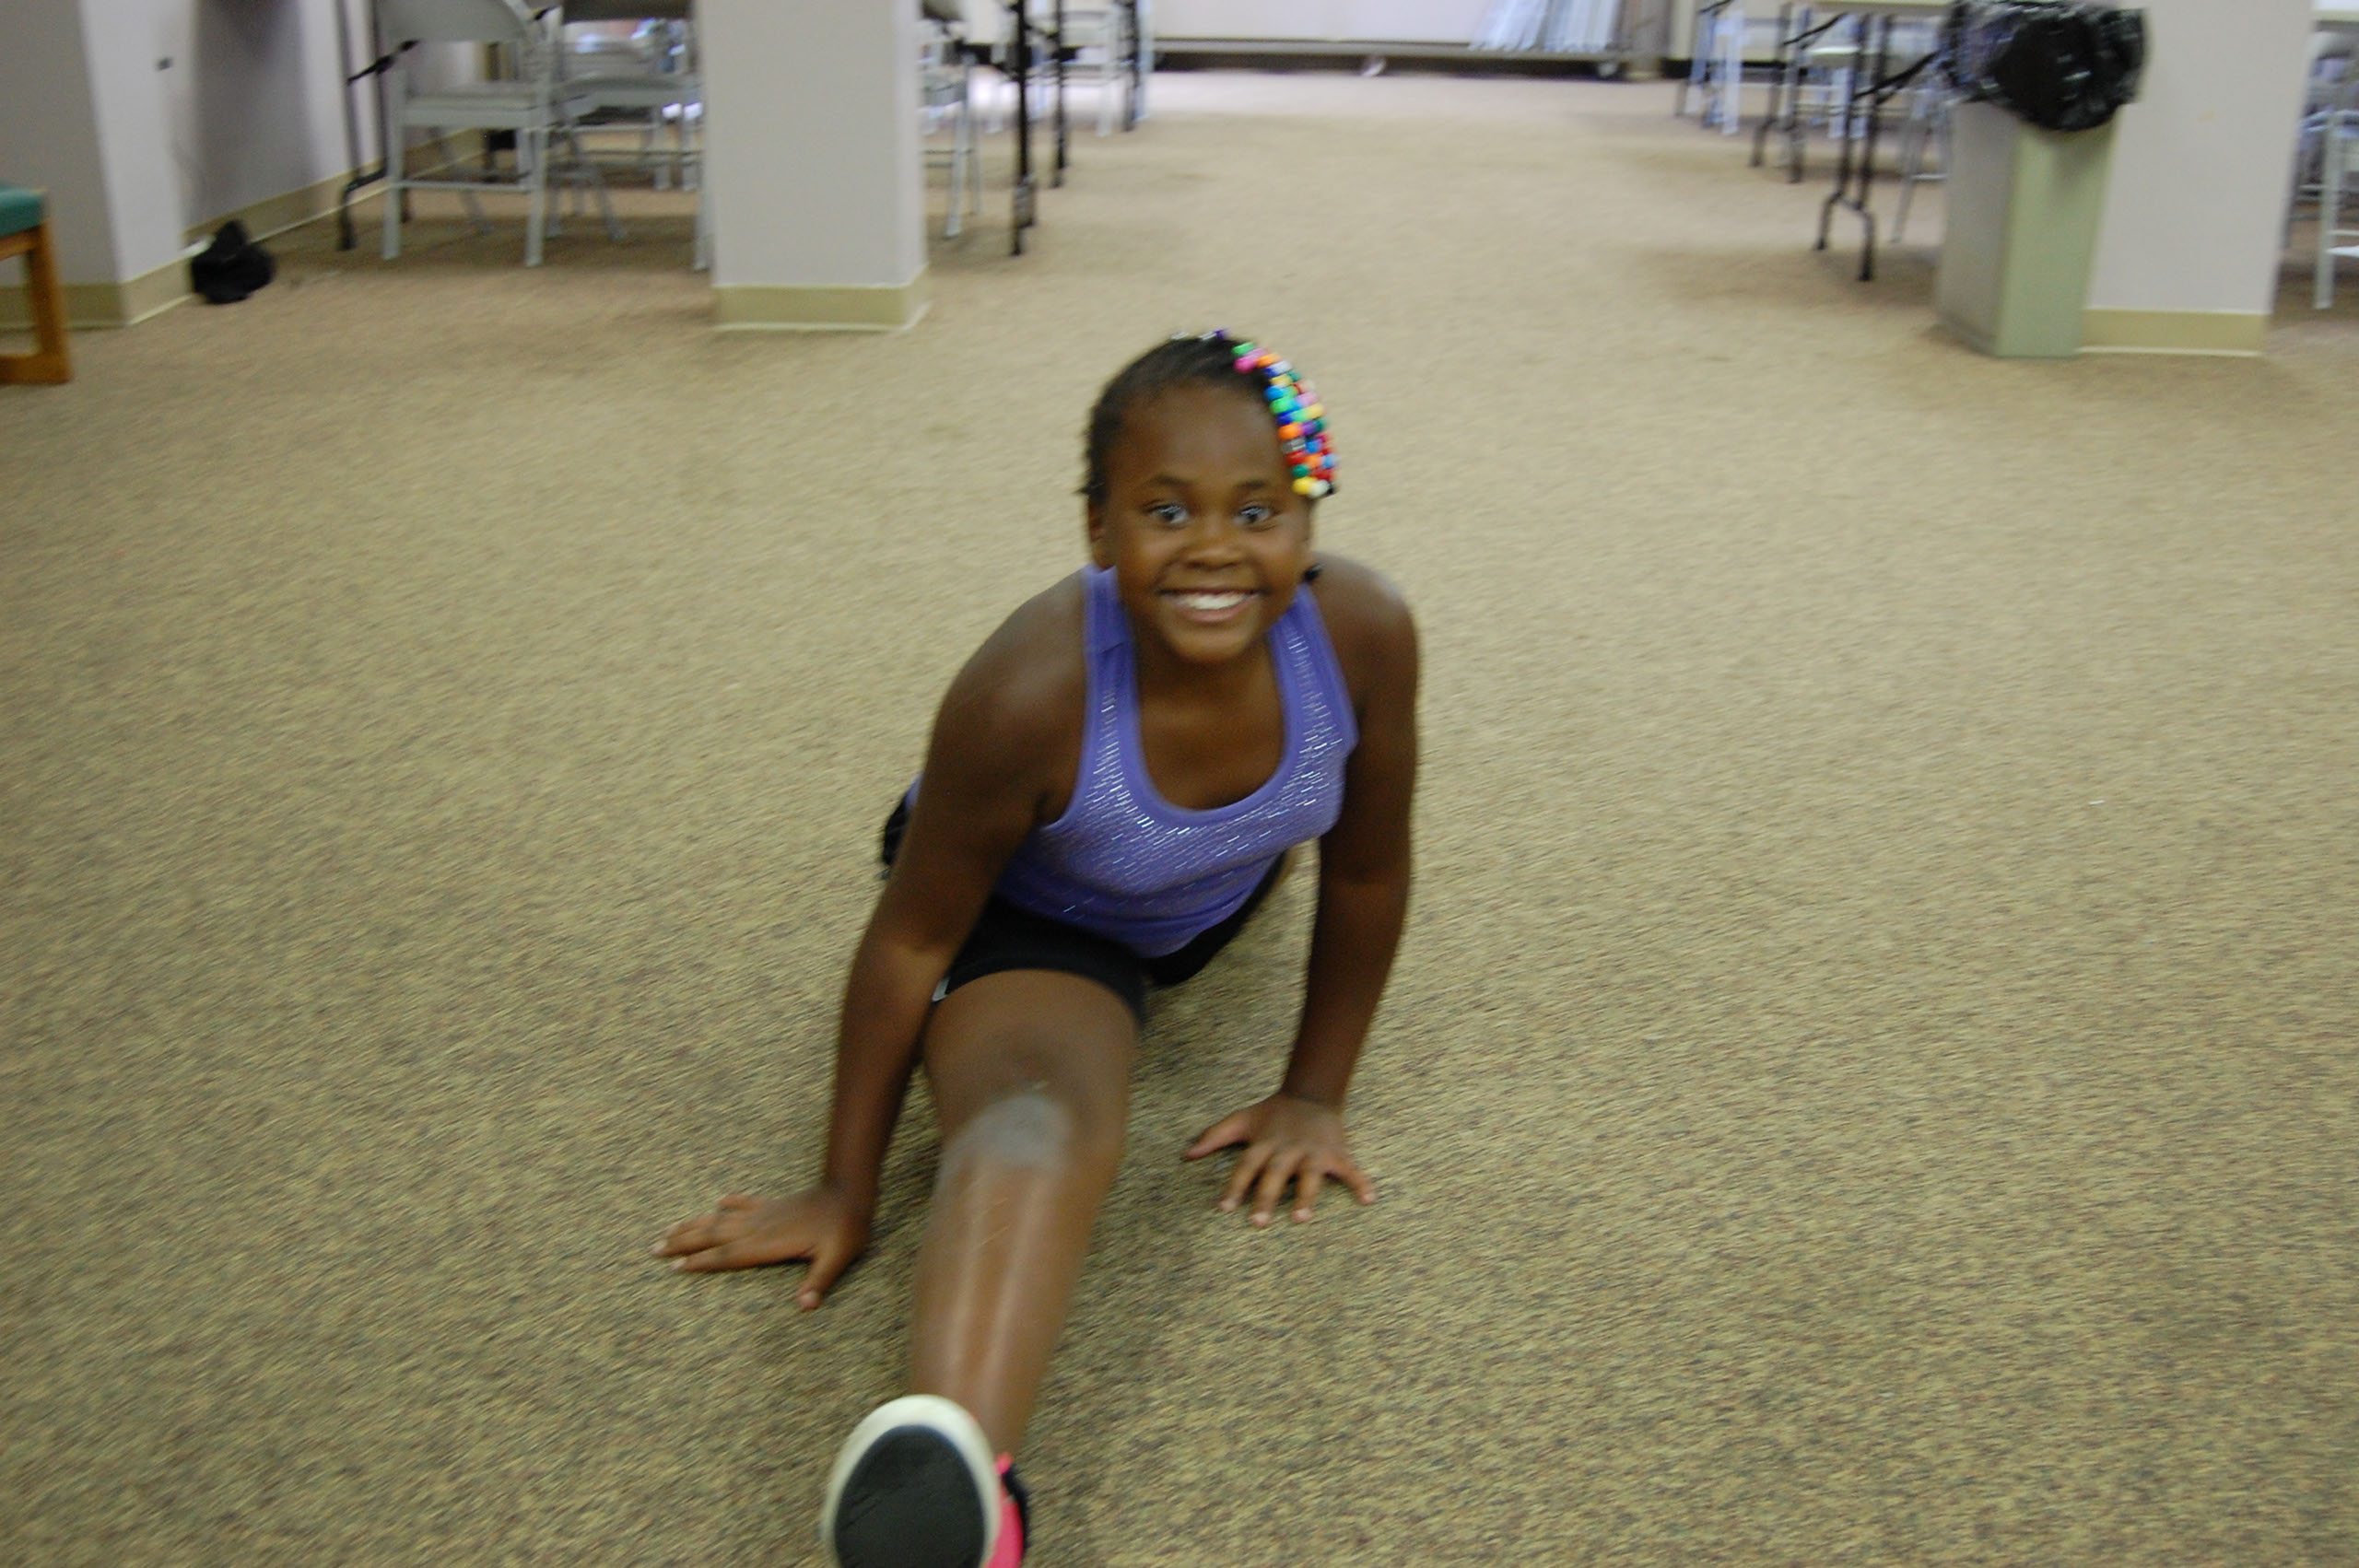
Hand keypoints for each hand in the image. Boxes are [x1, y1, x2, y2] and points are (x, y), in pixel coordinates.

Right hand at [652, 1186, 870, 1309]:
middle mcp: (760, 1227)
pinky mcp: (774, 1205)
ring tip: (670, 1229)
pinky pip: (745, 1203)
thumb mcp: (837, 1258)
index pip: (729, 1255)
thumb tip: (806, 1306)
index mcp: (769, 1243)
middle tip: (654, 1248)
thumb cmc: (845, 1229)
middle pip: (714, 1236)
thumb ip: (819, 1281)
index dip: (702, 1262)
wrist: (850, 1193)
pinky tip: (718, 1203)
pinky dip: (730, 1204)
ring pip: (722, 1219)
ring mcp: (764, 1214)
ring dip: (695, 1224)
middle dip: (683, 1242)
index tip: (675, 1267)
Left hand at [1183, 1093, 1375, 1227]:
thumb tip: (1185, 1155)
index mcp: (1264, 1143)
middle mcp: (1287, 1149)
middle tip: (1258, 1222)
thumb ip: (1213, 1136)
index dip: (1235, 1187)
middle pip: (1275, 1175)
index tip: (1225, 1209)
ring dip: (1307, 1197)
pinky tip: (1369, 1199)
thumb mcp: (1241, 1120)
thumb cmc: (1272, 1114)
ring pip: (1310, 1176)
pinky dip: (1361, 1182)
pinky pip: (1351, 1169)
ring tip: (1303, 1219)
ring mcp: (1313, 1152)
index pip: (1246, 1167)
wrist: (1310, 1093)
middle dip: (1267, 1197)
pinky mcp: (1336, 1153)